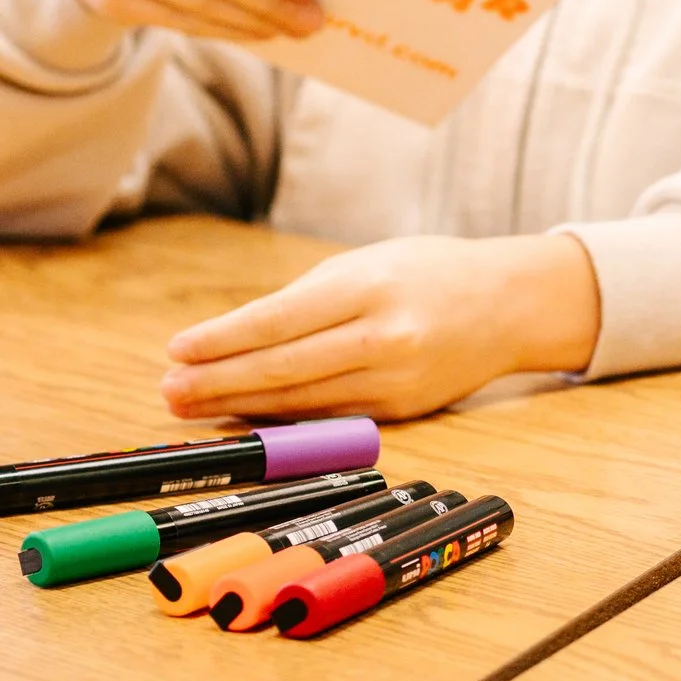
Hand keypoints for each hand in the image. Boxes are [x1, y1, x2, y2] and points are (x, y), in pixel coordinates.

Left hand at [161, 235, 600, 421]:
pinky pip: (330, 415)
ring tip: (194, 405)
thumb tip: (233, 339)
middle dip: (217, 382)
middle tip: (169, 390)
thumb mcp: (369, 263)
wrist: (510, 304)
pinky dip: (285, 416)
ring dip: (240, 406)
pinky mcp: (403, 409)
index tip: (177, 350)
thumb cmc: (430, 273)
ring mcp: (397, 378)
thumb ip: (307, 299)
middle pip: (284, 368)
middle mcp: (386, 337)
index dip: (222, 340)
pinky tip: (249, 415)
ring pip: (302, 400)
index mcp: (373, 287)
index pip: (280, 320)